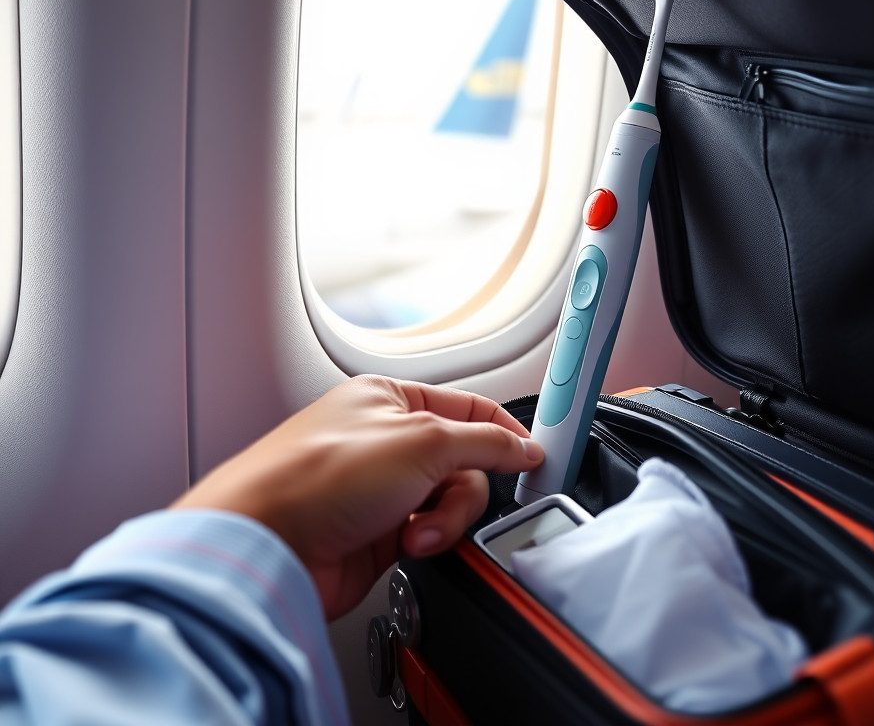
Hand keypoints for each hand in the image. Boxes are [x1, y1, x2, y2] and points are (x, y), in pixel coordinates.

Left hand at [172, 375, 542, 618]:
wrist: (267, 545)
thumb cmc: (316, 477)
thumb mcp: (422, 441)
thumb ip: (485, 443)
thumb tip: (523, 446)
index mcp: (390, 399)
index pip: (468, 406)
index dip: (504, 431)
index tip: (533, 458)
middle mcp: (386, 441)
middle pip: (464, 462)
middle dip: (462, 489)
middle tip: (450, 501)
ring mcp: (381, 490)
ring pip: (449, 503)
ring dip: (442, 521)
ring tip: (415, 532)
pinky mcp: (378, 534)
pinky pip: (429, 534)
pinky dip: (426, 542)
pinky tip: (405, 546)